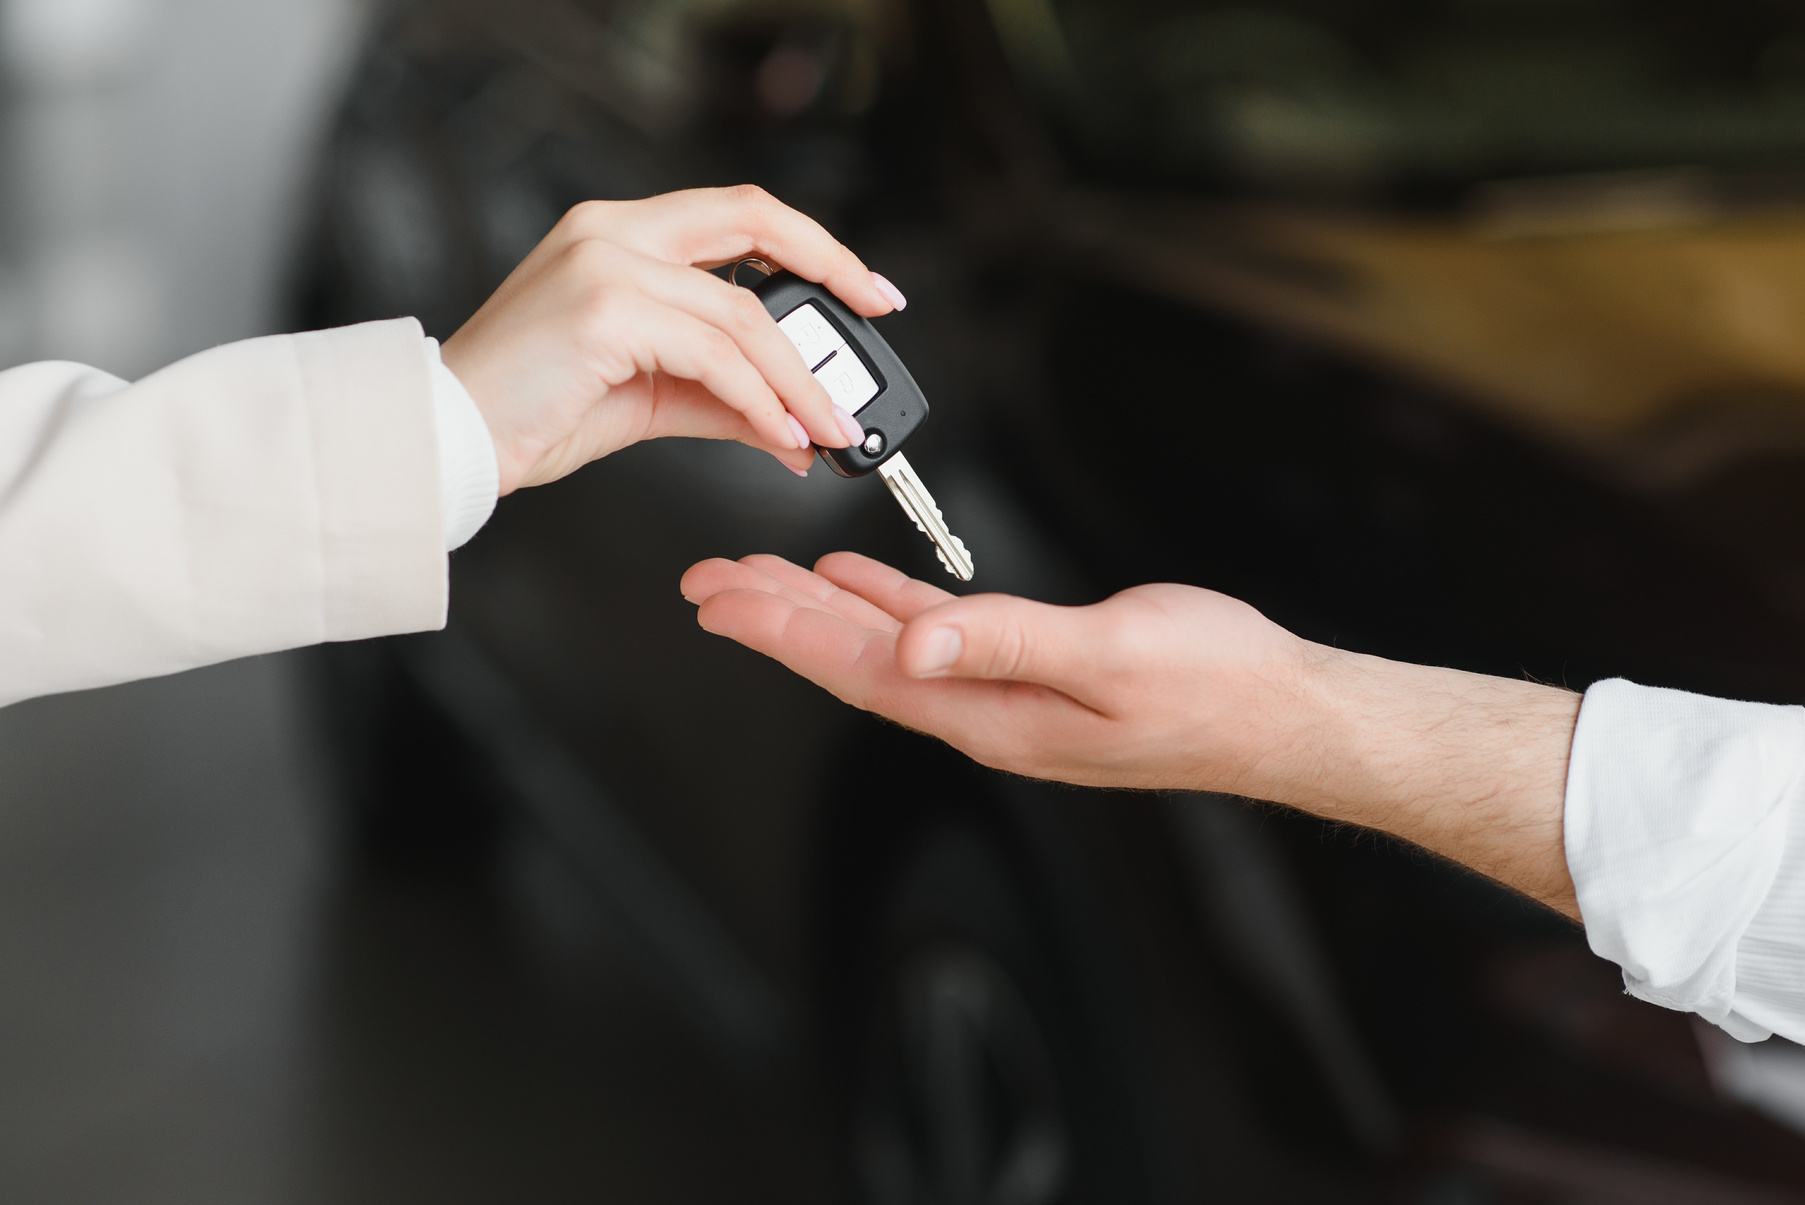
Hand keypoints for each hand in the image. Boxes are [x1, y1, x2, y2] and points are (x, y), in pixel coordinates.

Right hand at [441, 186, 906, 494]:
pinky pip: (714, 355)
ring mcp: (605, 262)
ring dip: (799, 378)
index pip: (738, 214)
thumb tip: (798, 425)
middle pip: (753, 223)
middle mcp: (612, 231)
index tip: (864, 286)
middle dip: (831, 270)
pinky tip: (783, 434)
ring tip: (831, 427)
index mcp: (619, 234)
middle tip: (878, 317)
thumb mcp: (649, 397)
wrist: (447, 439)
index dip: (812, 243)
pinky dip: (761, 400)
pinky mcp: (603, 309)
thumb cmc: (531, 412)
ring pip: (740, 313)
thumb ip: (724, 397)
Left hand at [680, 551, 1581, 916]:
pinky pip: (937, 630)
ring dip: (819, 609)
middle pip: (854, 659)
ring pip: (886, 642)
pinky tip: (857, 580)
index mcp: (991, 714)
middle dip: (775, 618)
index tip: (720, 599)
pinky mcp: (1031, 667)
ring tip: (758, 577)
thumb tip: (916, 642)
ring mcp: (1004, 693)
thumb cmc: (1213, 687)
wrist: (1280, 711)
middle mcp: (983, 711)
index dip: (784, 632)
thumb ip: (1009, 644)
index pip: (861, 668)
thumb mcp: (1112, 654)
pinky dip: (889, 600)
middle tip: (707, 583)